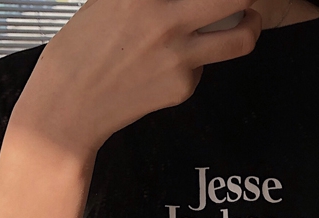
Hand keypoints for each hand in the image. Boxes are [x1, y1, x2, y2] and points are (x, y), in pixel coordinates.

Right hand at [9, 0, 261, 159]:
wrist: (69, 106)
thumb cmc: (80, 48)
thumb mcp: (108, 1)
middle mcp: (167, 18)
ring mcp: (180, 57)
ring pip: (241, 39)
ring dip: (249, 27)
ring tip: (244, 22)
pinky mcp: (184, 87)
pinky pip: (204, 68)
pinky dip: (195, 62)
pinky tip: (165, 68)